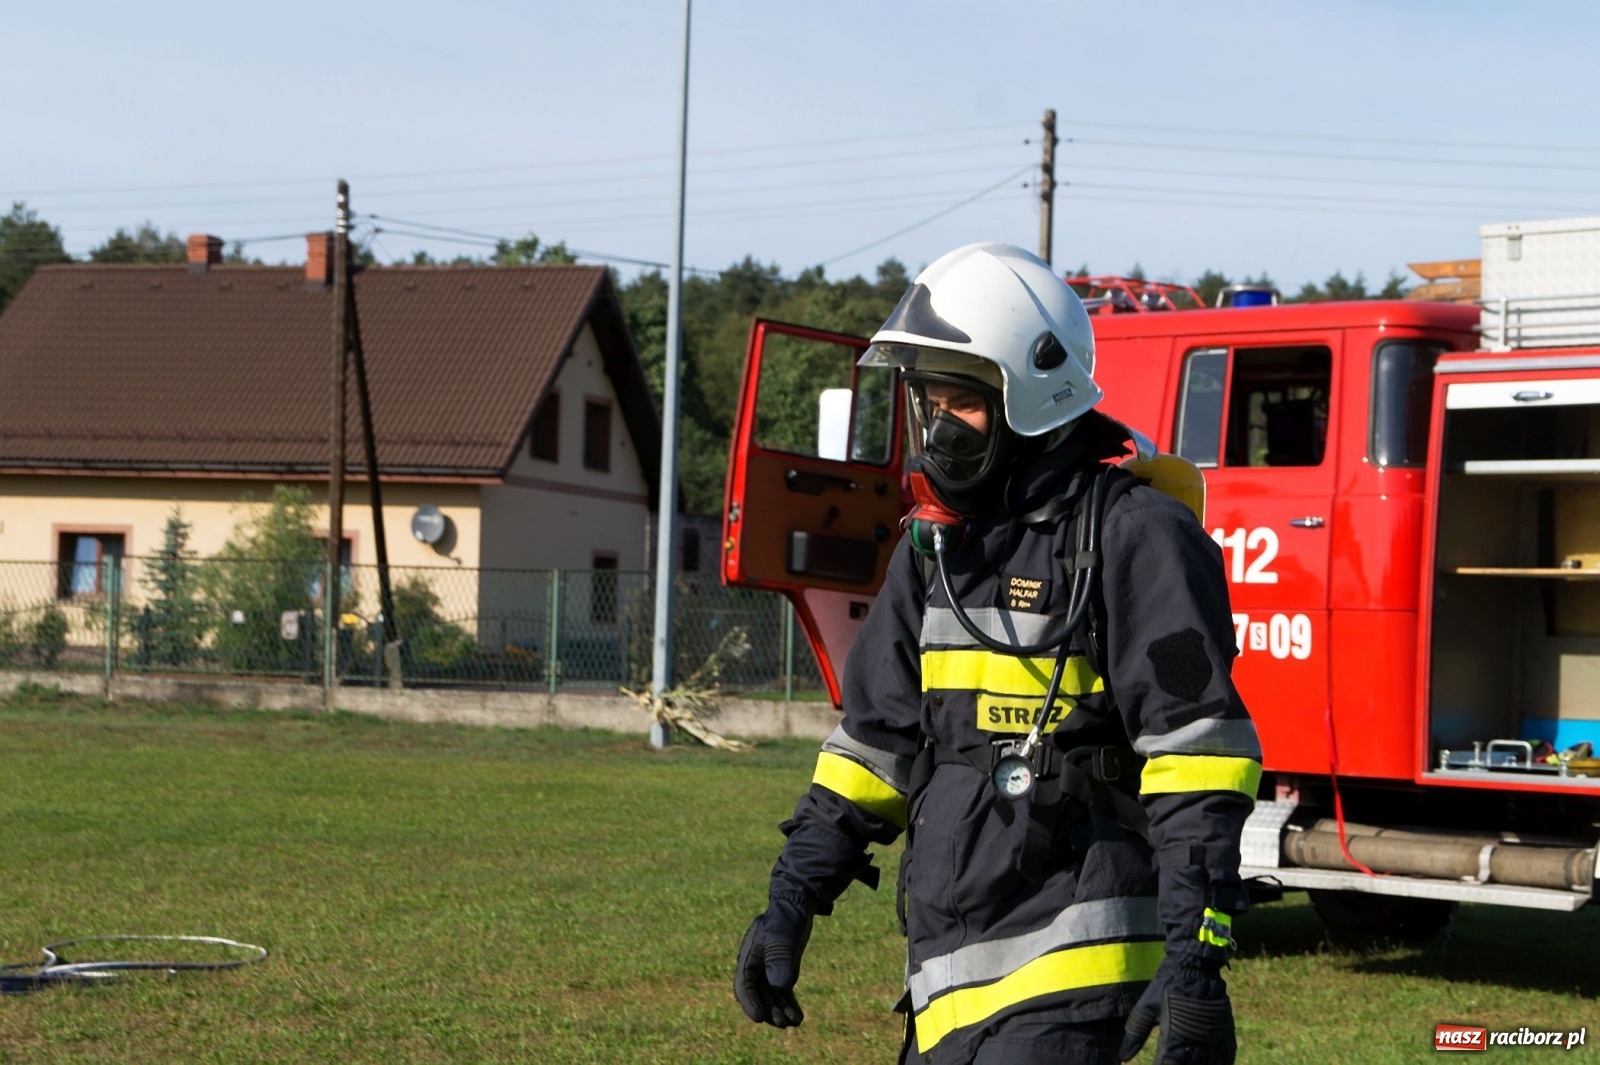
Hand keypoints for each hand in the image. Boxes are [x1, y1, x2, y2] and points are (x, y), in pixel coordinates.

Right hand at [733, 892, 812, 1027]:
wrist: (797, 905)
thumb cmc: (787, 918)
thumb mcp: (783, 936)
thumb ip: (780, 958)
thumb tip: (779, 986)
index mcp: (749, 956)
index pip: (745, 984)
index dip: (750, 1002)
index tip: (759, 1018)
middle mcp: (757, 966)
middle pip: (759, 995)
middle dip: (768, 1010)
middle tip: (781, 1023)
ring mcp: (769, 970)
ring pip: (772, 997)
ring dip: (780, 1011)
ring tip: (793, 1023)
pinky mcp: (782, 971)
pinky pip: (783, 993)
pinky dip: (789, 1005)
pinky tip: (799, 1017)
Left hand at [1119, 957, 1234, 1064]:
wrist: (1196, 964)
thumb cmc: (1168, 984)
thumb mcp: (1148, 1006)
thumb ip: (1136, 1032)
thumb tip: (1123, 1056)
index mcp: (1174, 1035)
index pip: (1167, 1064)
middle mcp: (1196, 1040)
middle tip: (1173, 1063)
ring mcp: (1213, 1037)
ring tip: (1190, 1064)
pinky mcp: (1225, 1033)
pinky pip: (1226, 1057)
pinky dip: (1219, 1064)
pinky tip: (1211, 1064)